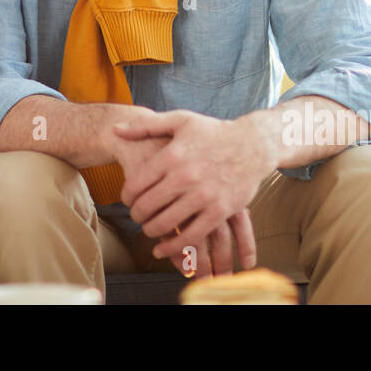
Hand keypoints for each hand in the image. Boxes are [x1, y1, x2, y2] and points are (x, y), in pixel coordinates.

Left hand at [114, 109, 273, 270]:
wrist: (254, 144)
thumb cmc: (214, 131)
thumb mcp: (180, 120)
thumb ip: (146, 126)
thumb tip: (116, 129)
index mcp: (172, 155)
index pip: (136, 184)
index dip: (126, 197)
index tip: (127, 200)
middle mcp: (185, 176)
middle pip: (147, 207)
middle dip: (136, 216)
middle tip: (136, 217)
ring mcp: (203, 196)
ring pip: (166, 224)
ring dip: (151, 231)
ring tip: (149, 230)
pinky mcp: (219, 211)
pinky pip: (191, 236)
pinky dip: (174, 247)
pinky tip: (164, 249)